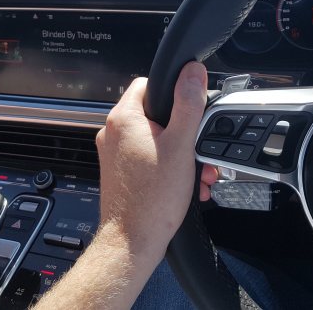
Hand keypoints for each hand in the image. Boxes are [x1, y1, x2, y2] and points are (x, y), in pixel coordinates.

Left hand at [95, 61, 211, 263]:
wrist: (133, 242)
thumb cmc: (152, 199)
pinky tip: (185, 184)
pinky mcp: (120, 172)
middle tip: (199, 150)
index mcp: (123, 119)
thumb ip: (188, 104)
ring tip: (197, 173)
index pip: (148, 84)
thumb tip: (192, 72)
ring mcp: (115, 154)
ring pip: (155, 139)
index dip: (173, 92)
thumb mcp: (181, 145)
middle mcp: (113, 133)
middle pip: (155, 114)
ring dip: (181, 153)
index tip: (190, 106)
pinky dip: (169, 167)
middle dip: (185, 132)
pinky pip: (149, 158)